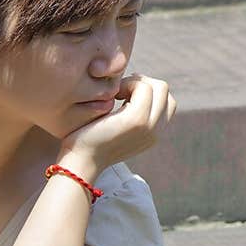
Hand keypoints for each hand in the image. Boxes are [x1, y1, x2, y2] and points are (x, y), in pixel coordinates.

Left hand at [58, 74, 176, 177]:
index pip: (166, 101)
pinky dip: (127, 84)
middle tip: (119, 92)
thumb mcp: (115, 129)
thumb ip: (129, 114)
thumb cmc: (88, 143)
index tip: (123, 96)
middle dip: (142, 82)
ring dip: (136, 82)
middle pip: (165, 91)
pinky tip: (111, 97)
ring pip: (159, 87)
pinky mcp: (137, 120)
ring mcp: (149, 126)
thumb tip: (128, 92)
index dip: (146, 91)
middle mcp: (156, 132)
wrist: (79, 162)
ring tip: (116, 95)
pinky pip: (143, 88)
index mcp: (153, 134)